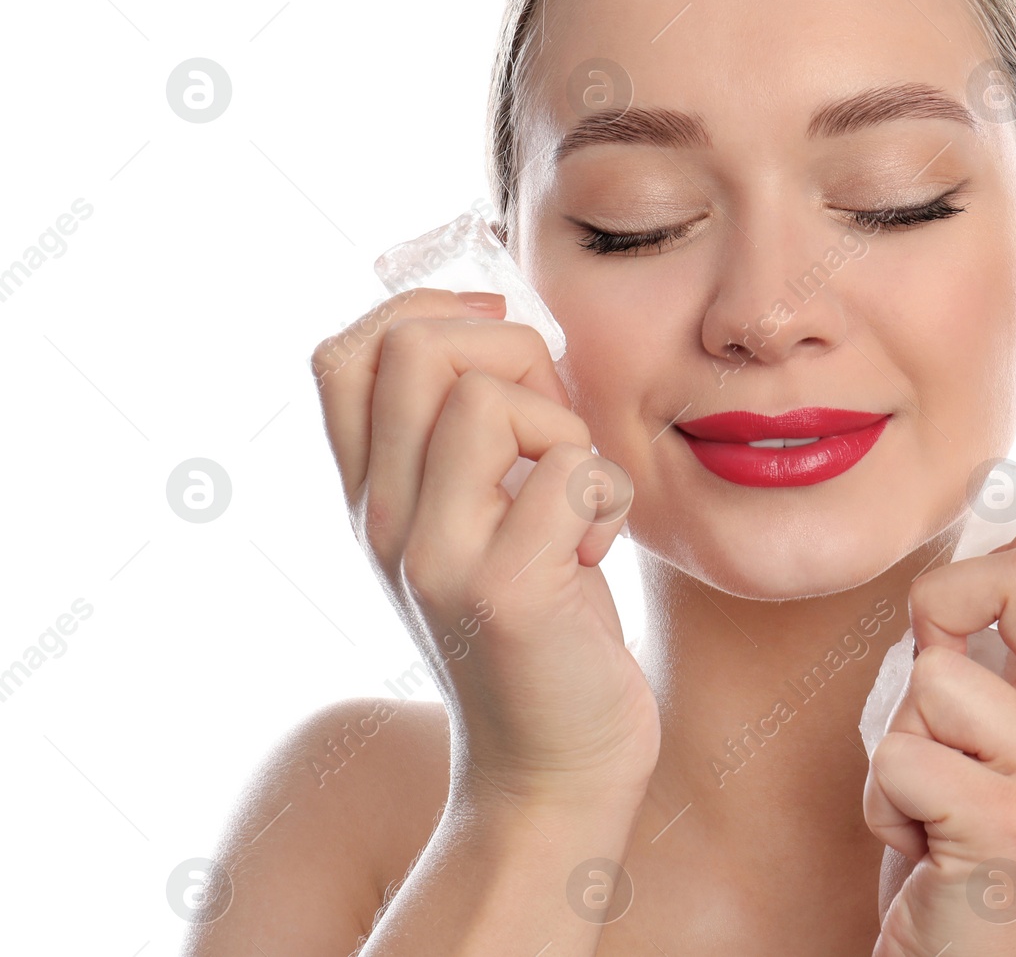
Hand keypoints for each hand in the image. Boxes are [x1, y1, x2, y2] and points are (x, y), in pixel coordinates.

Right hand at [309, 287, 659, 808]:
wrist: (552, 767)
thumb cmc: (543, 620)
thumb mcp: (478, 518)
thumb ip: (468, 433)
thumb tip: (503, 318)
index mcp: (371, 495)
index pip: (343, 352)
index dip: (424, 311)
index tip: (498, 338)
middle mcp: (381, 521)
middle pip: (416, 348)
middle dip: (511, 351)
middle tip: (549, 429)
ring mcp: (435, 558)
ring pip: (490, 400)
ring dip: (565, 430)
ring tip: (573, 502)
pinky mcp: (506, 593)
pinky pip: (571, 472)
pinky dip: (609, 497)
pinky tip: (595, 555)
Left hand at [862, 519, 1015, 955]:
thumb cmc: (961, 851)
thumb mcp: (995, 738)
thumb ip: (998, 656)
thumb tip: (951, 559)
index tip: (984, 600)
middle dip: (944, 606)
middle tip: (935, 693)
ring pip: (933, 675)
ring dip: (899, 739)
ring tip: (933, 800)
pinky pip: (899, 755)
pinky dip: (885, 802)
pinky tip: (926, 849)